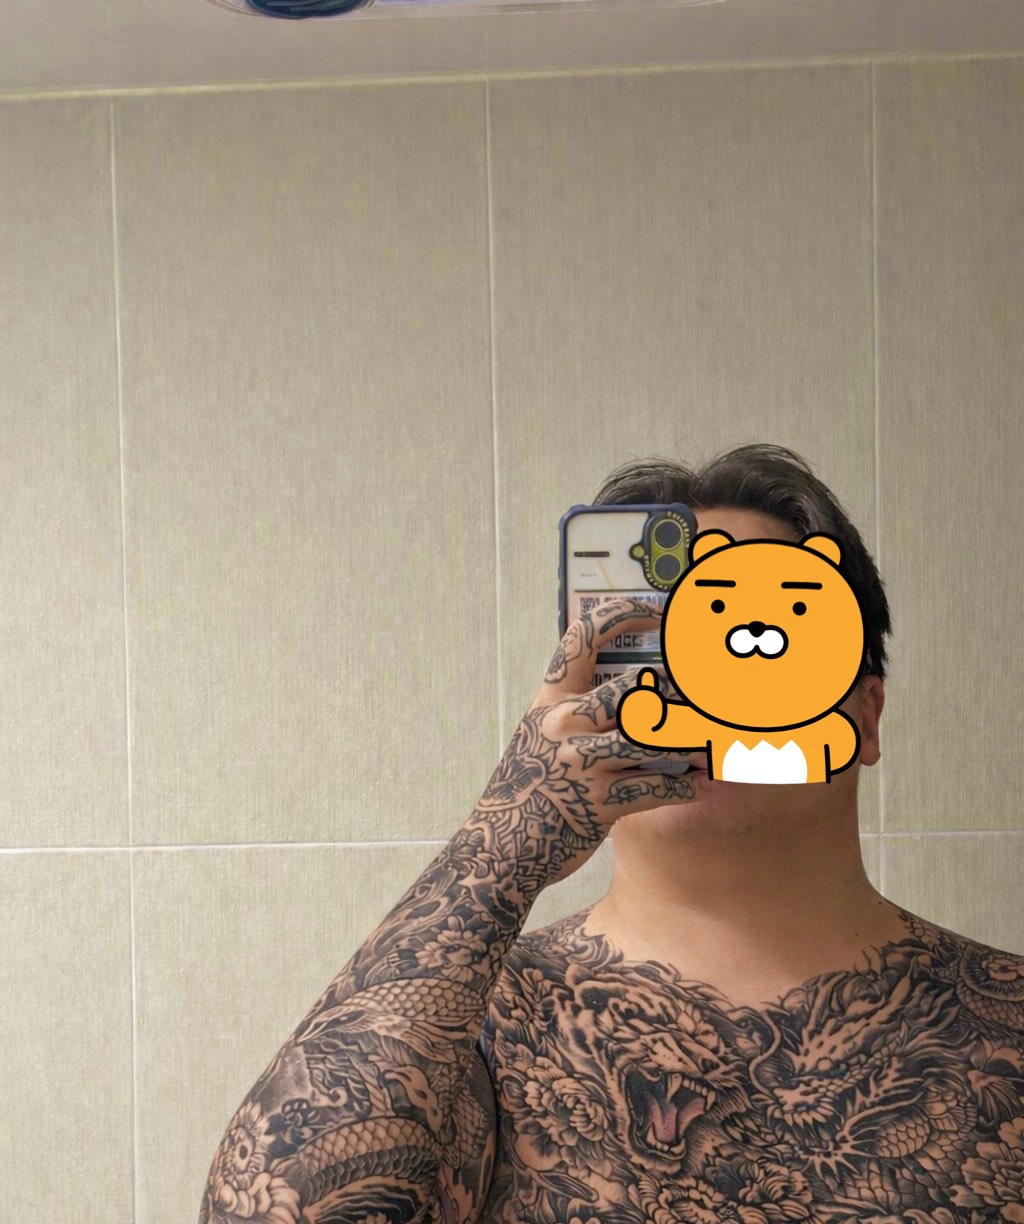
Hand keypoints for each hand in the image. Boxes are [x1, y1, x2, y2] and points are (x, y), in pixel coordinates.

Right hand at [473, 599, 703, 892]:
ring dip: (692, 741)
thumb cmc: (529, 787)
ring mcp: (583, 761)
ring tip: (712, 744)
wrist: (501, 847)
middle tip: (706, 696)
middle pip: (637, 688)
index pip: (583, 636)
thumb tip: (638, 691)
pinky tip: (697, 785)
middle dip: (679, 693)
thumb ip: (578, 710)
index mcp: (551, 699)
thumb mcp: (540, 735)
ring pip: (656, 736)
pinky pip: (657, 785)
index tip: (656, 614)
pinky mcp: (600, 801)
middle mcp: (565, 723)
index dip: (623, 614)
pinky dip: (684, 786)